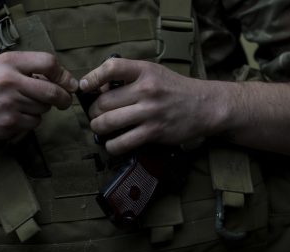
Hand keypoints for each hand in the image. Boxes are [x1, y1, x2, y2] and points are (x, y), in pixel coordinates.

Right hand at [0, 51, 77, 142]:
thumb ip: (25, 69)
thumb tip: (59, 79)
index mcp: (8, 62)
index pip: (48, 62)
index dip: (64, 74)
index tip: (70, 83)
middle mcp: (10, 81)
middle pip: (52, 91)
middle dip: (64, 98)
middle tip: (65, 101)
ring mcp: (9, 104)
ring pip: (44, 109)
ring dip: (41, 109)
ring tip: (23, 105)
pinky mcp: (9, 123)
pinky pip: (34, 123)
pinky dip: (31, 121)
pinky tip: (16, 116)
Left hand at [79, 58, 227, 153]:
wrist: (205, 105)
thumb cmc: (175, 89)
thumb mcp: (154, 73)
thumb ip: (130, 77)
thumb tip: (99, 89)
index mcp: (145, 71)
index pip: (111, 67)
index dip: (92, 77)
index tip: (84, 86)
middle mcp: (147, 90)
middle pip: (104, 101)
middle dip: (93, 111)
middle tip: (95, 115)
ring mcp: (150, 112)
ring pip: (108, 122)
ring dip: (98, 128)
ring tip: (100, 128)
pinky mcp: (154, 132)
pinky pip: (122, 142)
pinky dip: (112, 146)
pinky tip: (112, 144)